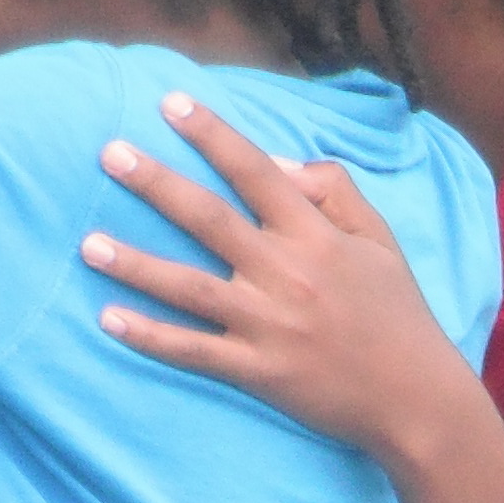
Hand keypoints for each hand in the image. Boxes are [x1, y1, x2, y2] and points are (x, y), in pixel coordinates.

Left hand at [83, 90, 476, 461]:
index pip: (256, 171)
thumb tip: (279, 162)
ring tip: (88, 245)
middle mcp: (287, 273)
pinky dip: (151, 337)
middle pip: (208, 219)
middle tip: (108, 154)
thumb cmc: (398, 314)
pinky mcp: (258, 372)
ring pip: (189, 287)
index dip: (212, 134)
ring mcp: (269, 325)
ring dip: (135, 264)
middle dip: (155, 182)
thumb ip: (335, 191)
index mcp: (316, 235)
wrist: (415, 399)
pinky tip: (109, 320)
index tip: (170, 103)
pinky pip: (194, 350)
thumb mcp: (380, 240)